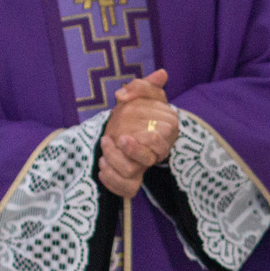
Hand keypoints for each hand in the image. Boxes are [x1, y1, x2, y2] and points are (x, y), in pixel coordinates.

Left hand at [98, 70, 178, 196]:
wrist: (123, 128)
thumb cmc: (137, 110)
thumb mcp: (141, 93)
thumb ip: (143, 85)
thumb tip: (145, 81)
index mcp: (167, 130)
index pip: (163, 136)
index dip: (145, 130)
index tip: (124, 109)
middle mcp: (159, 151)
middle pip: (152, 158)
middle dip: (132, 150)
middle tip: (118, 138)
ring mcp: (145, 166)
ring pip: (134, 171)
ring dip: (115, 160)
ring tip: (104, 146)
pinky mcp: (132, 179)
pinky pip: (127, 189)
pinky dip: (112, 180)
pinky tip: (102, 167)